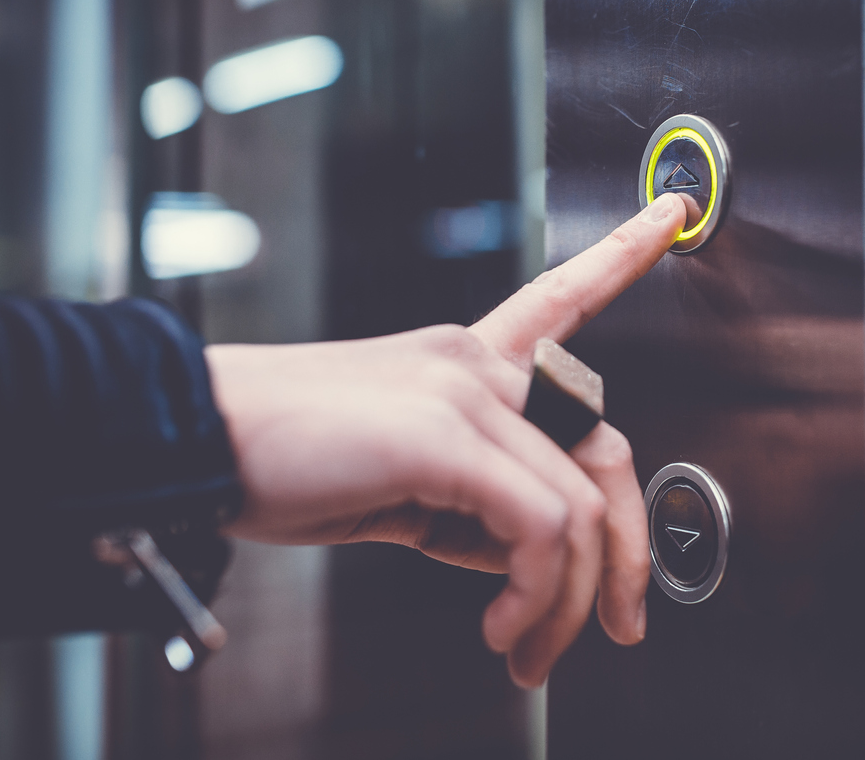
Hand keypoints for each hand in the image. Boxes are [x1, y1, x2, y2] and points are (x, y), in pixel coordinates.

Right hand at [204, 193, 687, 687]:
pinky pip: (540, 526)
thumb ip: (472, 501)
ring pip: (580, 505)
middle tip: (618, 623)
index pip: (561, 298)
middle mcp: (476, 363)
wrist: (193, 440)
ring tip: (527, 647)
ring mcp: (463, 392)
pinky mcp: (442, 434)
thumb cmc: (282, 460)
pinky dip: (536, 594)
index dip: (621, 254)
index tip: (671, 216)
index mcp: (464, 360)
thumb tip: (523, 557)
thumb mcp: (398, 480)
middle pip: (607, 447)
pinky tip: (502, 626)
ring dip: (566, 600)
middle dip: (627, 553)